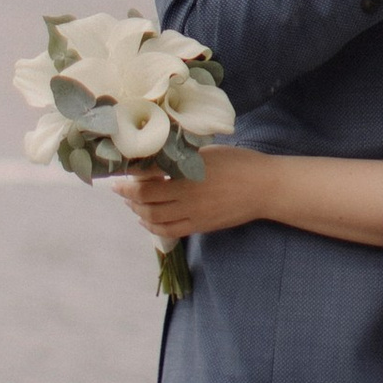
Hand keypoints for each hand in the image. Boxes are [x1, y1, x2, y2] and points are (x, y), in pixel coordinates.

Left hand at [116, 144, 271, 243]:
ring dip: (138, 212)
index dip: (129, 180)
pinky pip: (170, 231)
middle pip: (146, 202)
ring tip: (131, 204)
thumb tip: (159, 155)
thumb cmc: (239, 163)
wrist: (264, 188)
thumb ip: (183, 156)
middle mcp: (187, 197)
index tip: (119, 174)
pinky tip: (146, 220)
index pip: (147, 181)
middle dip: (128, 196)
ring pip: (155, 219)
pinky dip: (153, 227)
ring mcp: (193, 214)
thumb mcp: (208, 151)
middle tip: (119, 189)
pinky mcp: (200, 226)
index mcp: (188, 174)